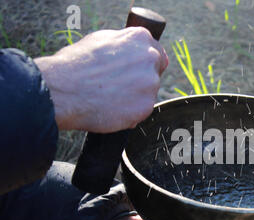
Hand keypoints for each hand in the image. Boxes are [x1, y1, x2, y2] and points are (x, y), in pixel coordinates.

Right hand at [34, 27, 168, 132]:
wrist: (63, 91)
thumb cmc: (75, 65)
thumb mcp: (99, 40)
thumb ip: (124, 44)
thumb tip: (134, 49)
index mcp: (140, 38)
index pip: (156, 52)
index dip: (143, 64)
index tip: (134, 72)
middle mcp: (150, 59)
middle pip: (153, 73)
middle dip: (139, 81)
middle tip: (116, 86)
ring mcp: (150, 84)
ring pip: (147, 93)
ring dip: (134, 98)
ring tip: (109, 97)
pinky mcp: (146, 106)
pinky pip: (141, 111)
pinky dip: (129, 113)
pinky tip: (110, 108)